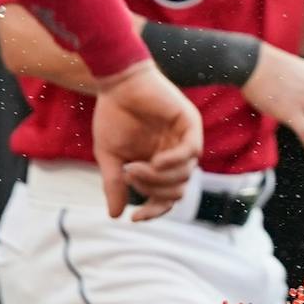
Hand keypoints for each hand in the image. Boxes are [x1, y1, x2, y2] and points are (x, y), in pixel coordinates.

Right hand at [91, 62, 202, 221]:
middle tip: (131, 176)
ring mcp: (184, 138)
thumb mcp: (110, 156)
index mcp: (158, 164)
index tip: (134, 218)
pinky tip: (156, 162)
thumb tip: (114, 215)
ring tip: (136, 168)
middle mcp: (175, 154)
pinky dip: (174, 162)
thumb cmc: (113, 116)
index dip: (154, 211)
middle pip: (178, 189)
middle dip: (154, 191)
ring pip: (186, 173)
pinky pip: (192, 151)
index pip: (166, 196)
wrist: (116, 85)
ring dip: (159, 178)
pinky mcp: (190, 123)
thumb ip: (115, 183)